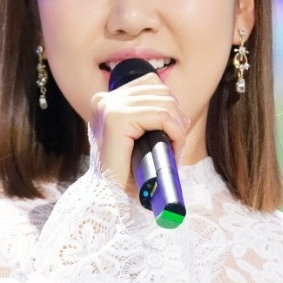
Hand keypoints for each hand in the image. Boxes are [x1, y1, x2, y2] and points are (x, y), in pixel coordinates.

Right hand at [90, 73, 190, 196]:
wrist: (108, 198)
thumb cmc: (125, 173)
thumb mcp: (136, 139)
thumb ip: (147, 117)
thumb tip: (178, 108)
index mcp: (106, 101)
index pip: (150, 83)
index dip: (170, 105)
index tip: (175, 130)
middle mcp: (104, 99)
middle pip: (159, 90)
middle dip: (177, 115)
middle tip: (178, 142)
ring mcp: (109, 107)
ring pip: (164, 102)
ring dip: (178, 127)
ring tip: (176, 149)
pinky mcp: (117, 118)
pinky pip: (161, 116)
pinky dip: (176, 132)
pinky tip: (174, 150)